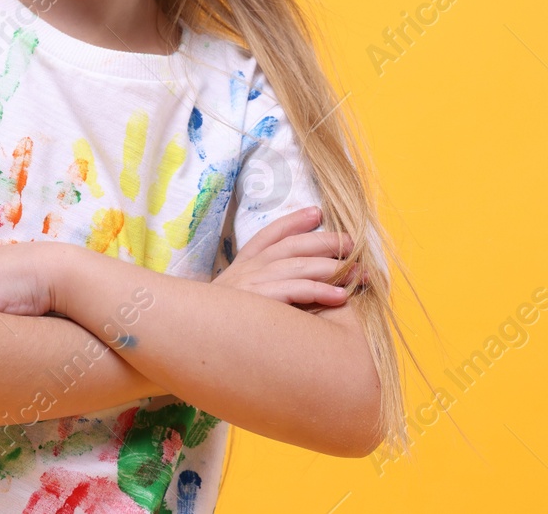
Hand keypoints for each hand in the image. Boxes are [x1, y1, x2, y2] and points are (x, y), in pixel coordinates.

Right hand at [213, 206, 367, 309]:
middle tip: (353, 244)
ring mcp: (254, 283)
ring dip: (334, 268)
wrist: (188, 335)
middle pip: (293, 246)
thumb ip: (257, 287)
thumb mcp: (232, 298)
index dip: (294, 221)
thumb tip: (289, 284)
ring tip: (359, 273)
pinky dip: (320, 290)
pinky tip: (340, 296)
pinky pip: (296, 291)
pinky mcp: (259, 301)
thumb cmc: (217, 323)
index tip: (317, 212)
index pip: (269, 235)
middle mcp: (249, 268)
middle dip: (327, 242)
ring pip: (300, 266)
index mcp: (242, 264)